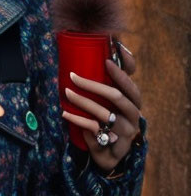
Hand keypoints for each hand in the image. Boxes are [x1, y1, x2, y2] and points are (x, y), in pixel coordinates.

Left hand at [61, 43, 142, 172]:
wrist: (107, 152)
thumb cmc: (104, 118)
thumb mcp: (104, 99)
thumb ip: (101, 79)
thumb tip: (92, 46)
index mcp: (132, 102)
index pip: (130, 85)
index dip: (121, 73)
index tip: (106, 60)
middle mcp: (133, 116)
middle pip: (118, 97)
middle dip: (94, 85)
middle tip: (73, 76)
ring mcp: (127, 132)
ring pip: (105, 114)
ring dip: (84, 102)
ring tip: (67, 93)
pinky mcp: (116, 147)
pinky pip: (96, 130)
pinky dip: (79, 121)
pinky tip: (65, 114)